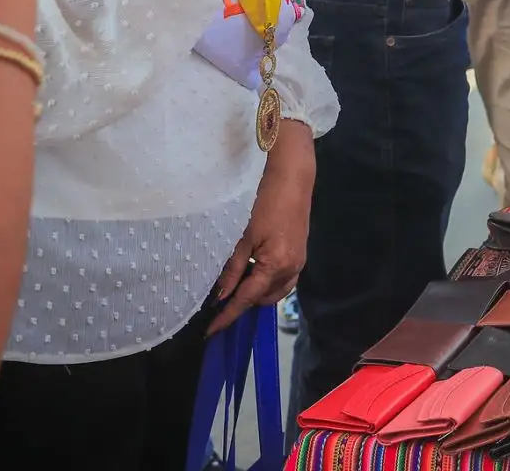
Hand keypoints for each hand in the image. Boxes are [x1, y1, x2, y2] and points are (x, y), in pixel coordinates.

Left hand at [210, 120, 313, 333]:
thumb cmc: (266, 203)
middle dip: (242, 304)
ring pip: (274, 292)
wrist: (294, 180)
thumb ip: (232, 268)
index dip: (227, 316)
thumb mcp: (243, 236)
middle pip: (263, 299)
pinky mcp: (299, 255)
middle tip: (219, 301)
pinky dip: (266, 283)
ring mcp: (298, 263)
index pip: (247, 299)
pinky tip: (252, 273)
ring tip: (234, 286)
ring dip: (255, 294)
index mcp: (276, 266)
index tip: (210, 331)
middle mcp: (291, 270)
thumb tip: (220, 296)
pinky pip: (282, 280)